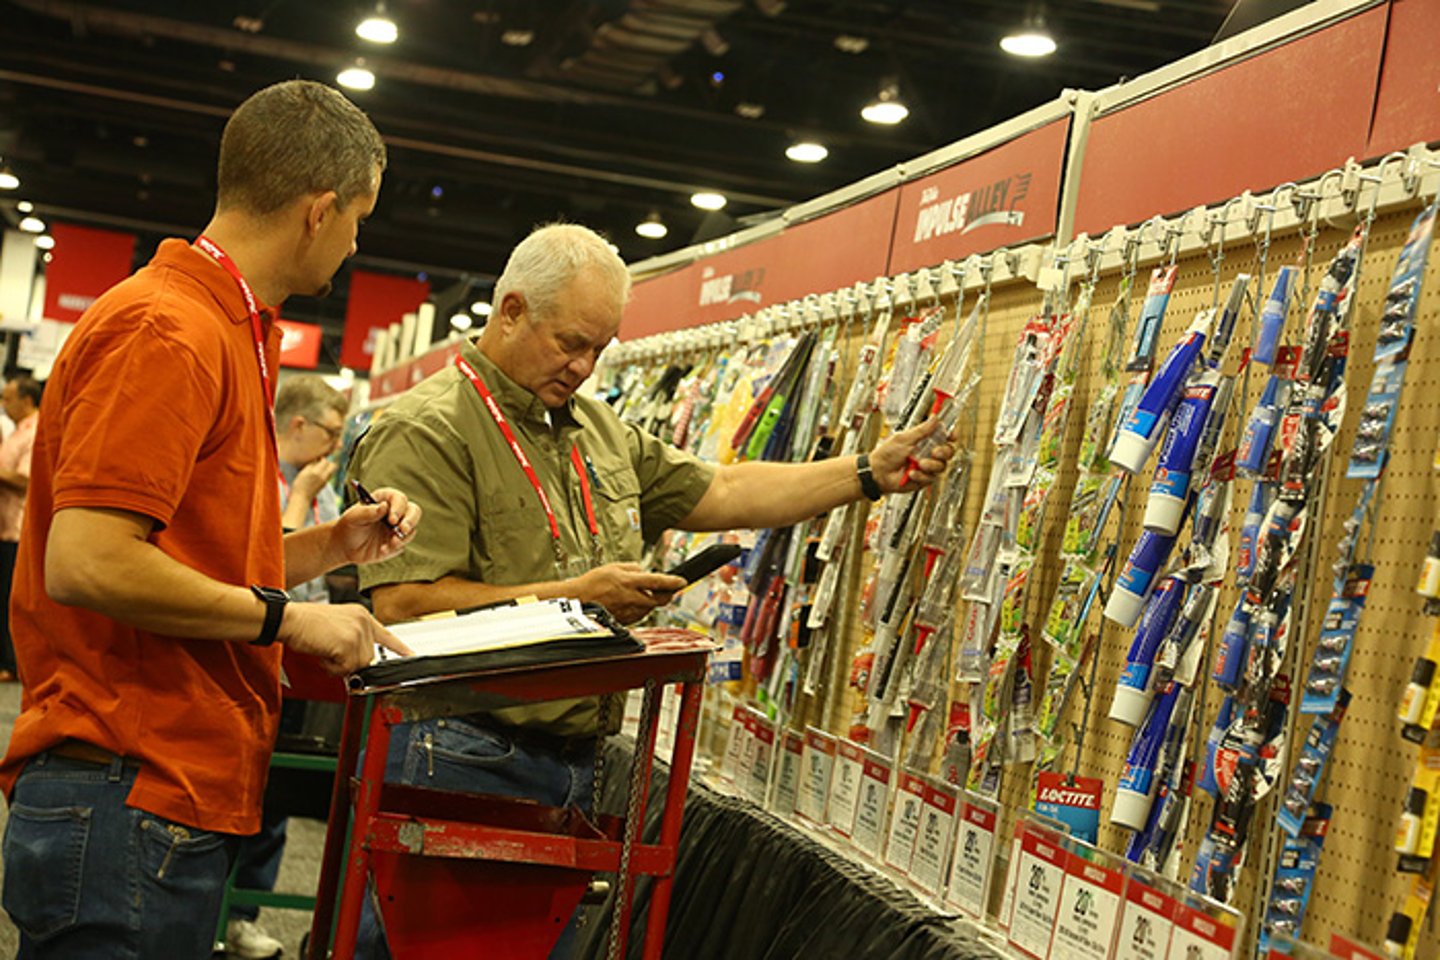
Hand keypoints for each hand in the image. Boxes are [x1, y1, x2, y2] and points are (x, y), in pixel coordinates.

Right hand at [279, 602, 413, 674]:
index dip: (400, 648)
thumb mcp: (336, 625)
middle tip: (331, 651)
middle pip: (368, 658)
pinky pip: (345, 669)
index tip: (411, 655)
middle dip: (348, 661)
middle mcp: (364, 622)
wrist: (290, 619)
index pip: (386, 634)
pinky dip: (332, 667)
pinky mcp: (349, 644)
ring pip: (358, 665)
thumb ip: (352, 638)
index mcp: (362, 615)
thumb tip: (359, 659)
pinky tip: (323, 653)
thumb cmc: (306, 623)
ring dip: (339, 665)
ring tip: (326, 650)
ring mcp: (358, 633)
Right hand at [292, 458, 336, 499]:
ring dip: (328, 468)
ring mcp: (325, 481)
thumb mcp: (303, 473)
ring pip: (332, 471)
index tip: (318, 458)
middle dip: (329, 463)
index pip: (326, 461)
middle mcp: (324, 476)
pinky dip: (326, 473)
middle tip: (321, 463)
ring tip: (319, 468)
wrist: (301, 498)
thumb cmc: (299, 485)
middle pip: (333, 466)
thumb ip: (311, 465)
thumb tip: (317, 460)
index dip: (322, 458)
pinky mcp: (324, 485)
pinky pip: (329, 476)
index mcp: (317, 472)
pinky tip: (318, 474)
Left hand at [333, 487, 421, 564]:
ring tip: (391, 544)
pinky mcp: (398, 541)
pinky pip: (403, 544)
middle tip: (402, 530)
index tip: (391, 520)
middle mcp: (395, 512)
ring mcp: (398, 527)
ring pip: (411, 529)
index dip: (398, 508)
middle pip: (414, 511)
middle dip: (410, 521)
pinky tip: (382, 550)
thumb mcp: (353, 517)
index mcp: (384, 500)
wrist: (345, 546)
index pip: (399, 499)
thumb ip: (368, 511)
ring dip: (403, 537)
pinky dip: (395, 548)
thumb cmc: (348, 526)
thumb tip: (384, 506)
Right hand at [570, 562, 686, 624]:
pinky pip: (639, 614)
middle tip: (667, 590)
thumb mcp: (612, 567)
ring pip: (650, 607)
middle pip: (659, 599)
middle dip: (666, 594)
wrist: (577, 602)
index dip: (673, 582)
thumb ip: (632, 568)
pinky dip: (640, 608)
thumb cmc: (591, 584)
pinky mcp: (625, 621)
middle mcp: (631, 598)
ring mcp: (628, 611)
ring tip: (638, 594)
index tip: (682, 581)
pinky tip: (630, 602)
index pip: (657, 581)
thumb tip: (644, 571)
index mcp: (628, 582)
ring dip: (650, 601)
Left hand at [867, 417, 955, 493]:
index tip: (952, 435)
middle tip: (935, 452)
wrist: (878, 472)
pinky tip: (911, 473)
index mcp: (924, 441)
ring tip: (918, 464)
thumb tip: (934, 418)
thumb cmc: (887, 454)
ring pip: (942, 466)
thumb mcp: (904, 438)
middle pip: (948, 452)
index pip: (944, 437)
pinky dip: (920, 475)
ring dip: (930, 465)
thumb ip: (921, 430)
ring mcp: (927, 467)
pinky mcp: (924, 479)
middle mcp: (928, 453)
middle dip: (944, 452)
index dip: (951, 435)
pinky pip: (931, 478)